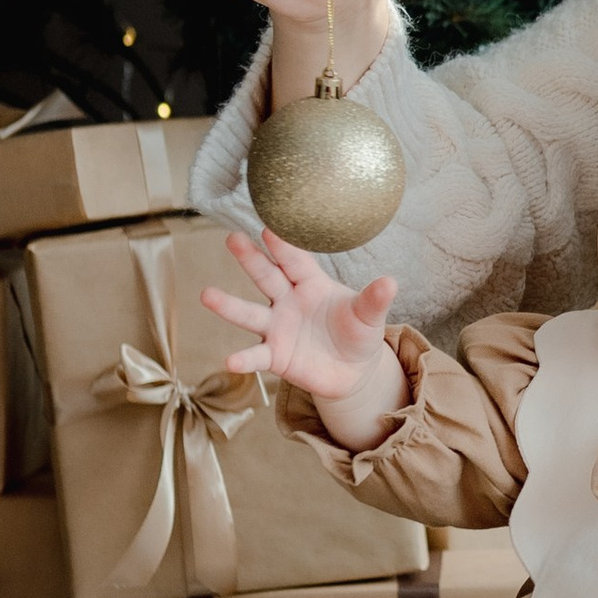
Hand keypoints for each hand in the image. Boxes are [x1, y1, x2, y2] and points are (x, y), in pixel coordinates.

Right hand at [202, 232, 397, 403]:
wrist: (354, 371)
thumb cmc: (358, 333)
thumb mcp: (368, 316)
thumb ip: (374, 300)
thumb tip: (391, 282)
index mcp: (311, 283)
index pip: (295, 260)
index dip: (284, 245)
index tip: (270, 226)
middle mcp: (288, 301)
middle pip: (267, 276)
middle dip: (250, 258)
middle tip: (232, 238)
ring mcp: (277, 328)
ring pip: (250, 313)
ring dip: (229, 305)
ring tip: (207, 294)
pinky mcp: (275, 356)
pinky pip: (256, 356)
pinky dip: (244, 360)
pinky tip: (229, 361)